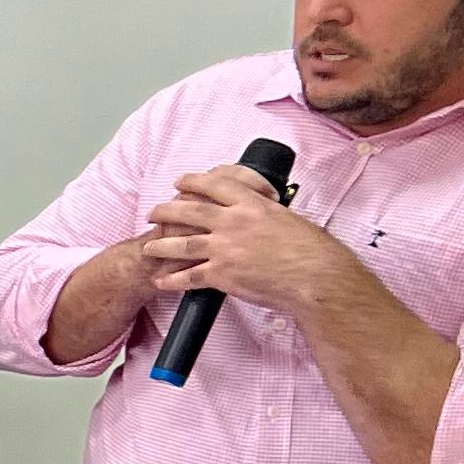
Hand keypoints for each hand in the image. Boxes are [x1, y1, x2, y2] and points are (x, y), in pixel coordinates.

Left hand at [141, 169, 352, 316]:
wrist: (316, 277)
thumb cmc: (312, 250)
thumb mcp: (288, 218)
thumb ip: (265, 212)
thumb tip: (259, 210)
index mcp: (253, 204)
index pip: (216, 185)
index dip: (193, 181)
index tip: (180, 181)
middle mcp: (234, 222)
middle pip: (190, 210)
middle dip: (166, 210)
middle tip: (153, 212)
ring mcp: (225, 248)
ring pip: (182, 243)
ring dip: (160, 245)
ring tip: (148, 247)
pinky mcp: (223, 274)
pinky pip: (189, 276)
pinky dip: (171, 280)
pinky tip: (161, 281)